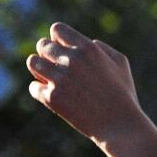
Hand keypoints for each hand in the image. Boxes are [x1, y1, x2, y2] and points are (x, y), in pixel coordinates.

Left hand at [27, 22, 140, 142]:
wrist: (120, 126)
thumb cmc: (123, 94)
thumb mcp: (121, 64)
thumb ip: (101, 48)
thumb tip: (85, 42)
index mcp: (88, 49)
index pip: (57, 30)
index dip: (57, 39)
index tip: (61, 49)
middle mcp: (72, 60)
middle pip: (43, 45)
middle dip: (47, 54)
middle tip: (56, 67)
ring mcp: (60, 79)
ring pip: (33, 62)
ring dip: (39, 69)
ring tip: (50, 78)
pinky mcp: (52, 98)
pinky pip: (34, 87)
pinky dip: (40, 90)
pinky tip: (53, 95)